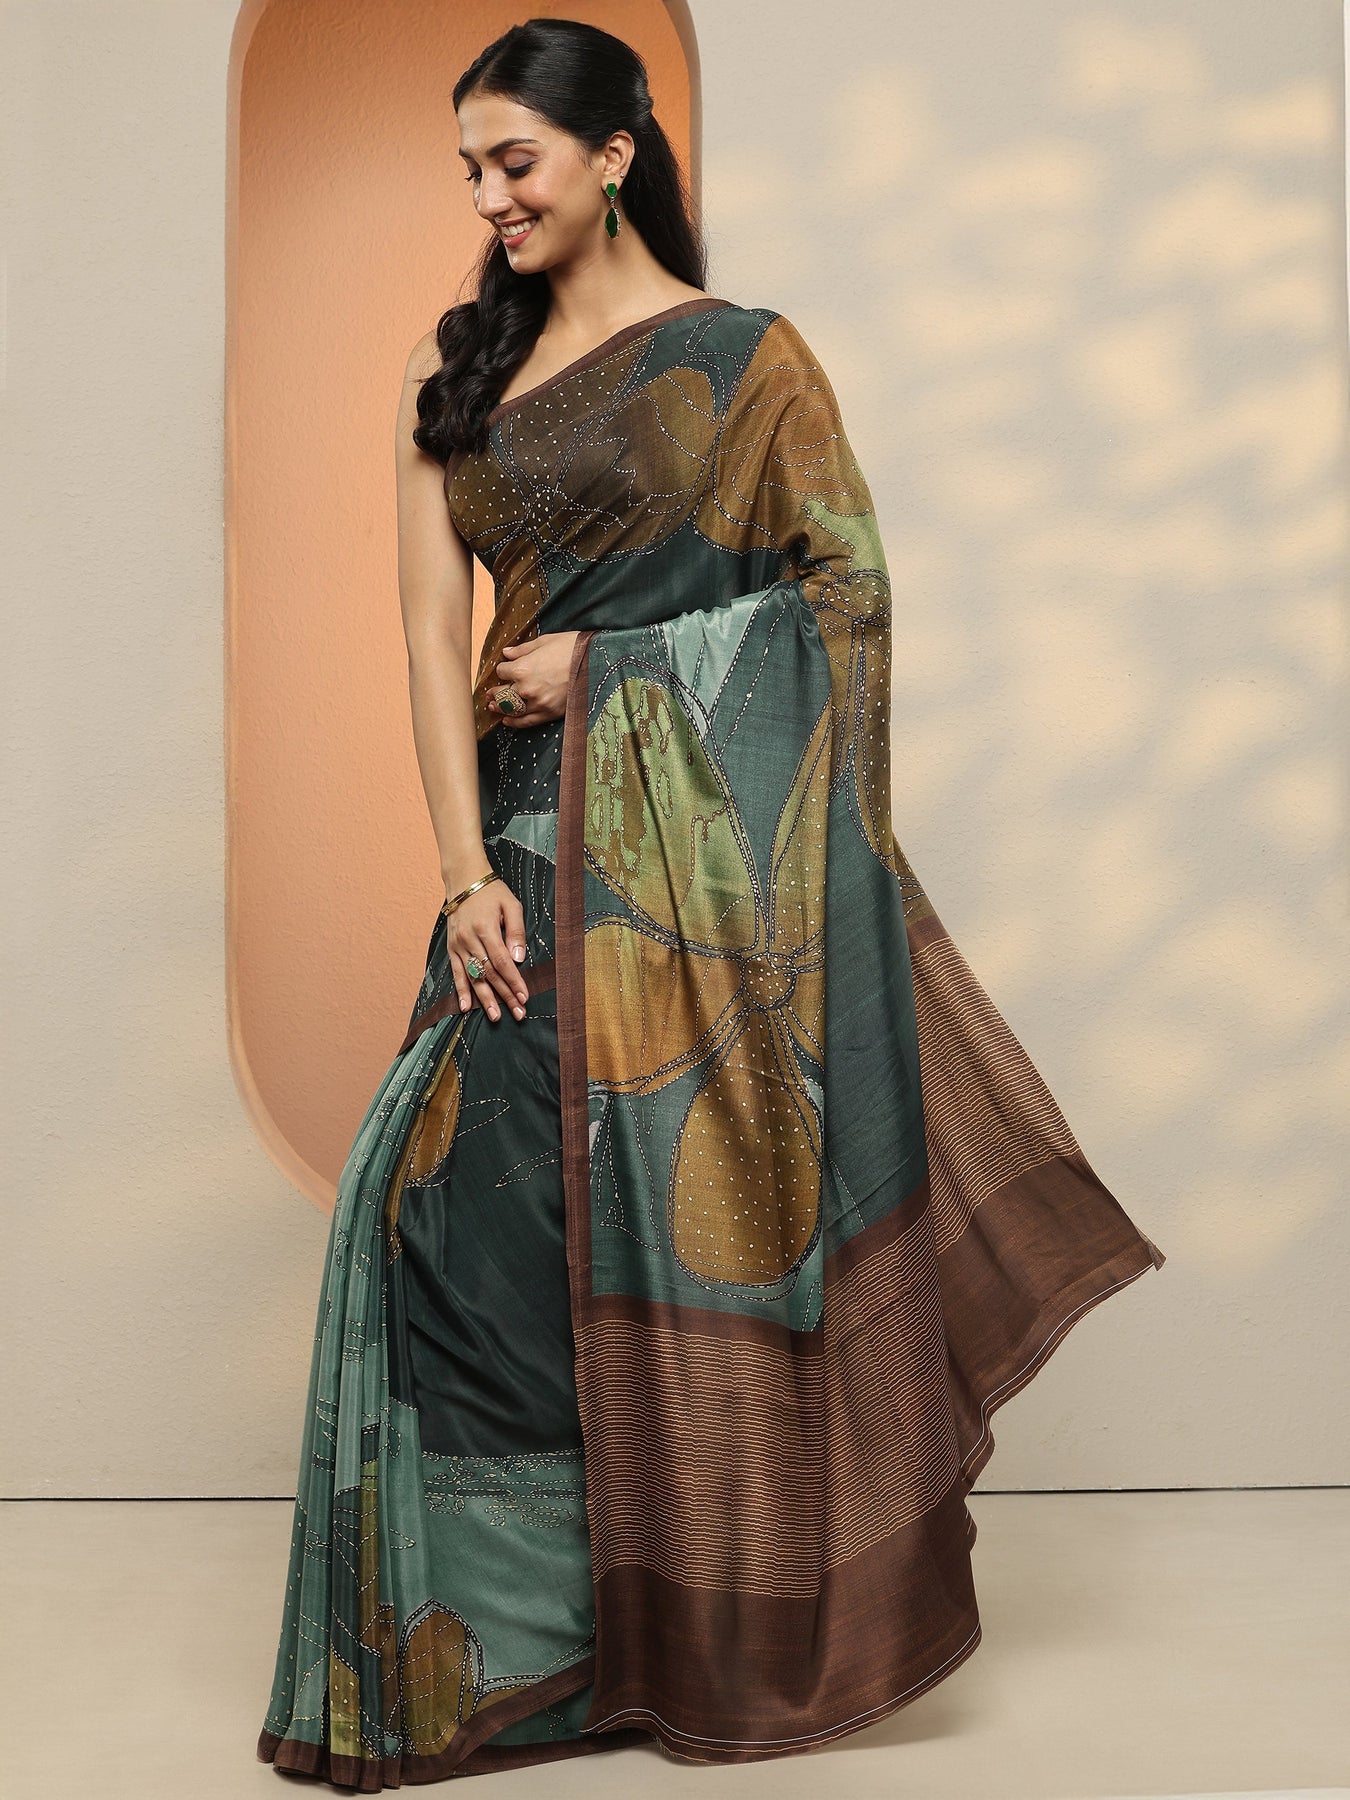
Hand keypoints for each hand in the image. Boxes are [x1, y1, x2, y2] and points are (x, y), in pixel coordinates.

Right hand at [444, 875, 529, 1021]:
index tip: (524, 997)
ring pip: (473, 977)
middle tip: (518, 1013)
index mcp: (486, 929)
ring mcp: (459, 945)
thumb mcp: (511, 905)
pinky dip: (461, 991)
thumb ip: (516, 932)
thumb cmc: (492, 892)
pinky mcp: (452, 948)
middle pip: (490, 973)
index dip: (514, 981)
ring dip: (485, 999)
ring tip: (495, 1017)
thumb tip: (519, 959)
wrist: (464, 881)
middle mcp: (470, 940)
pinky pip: (456, 973)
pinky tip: (465, 1007)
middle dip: (505, 995)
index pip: (502, 962)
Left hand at [486, 630, 580, 726]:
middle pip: (502, 693)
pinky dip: (514, 722)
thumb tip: (506, 653)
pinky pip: (526, 722)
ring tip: (493, 707)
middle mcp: (526, 688)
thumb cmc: (572, 647)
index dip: (502, 669)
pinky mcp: (549, 713)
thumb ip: (522, 650)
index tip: (506, 668)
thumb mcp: (545, 641)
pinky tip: (507, 721)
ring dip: (500, 709)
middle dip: (495, 692)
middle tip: (489, 694)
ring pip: (511, 709)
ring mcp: (537, 703)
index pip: (501, 671)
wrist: (597, 662)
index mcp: (523, 668)